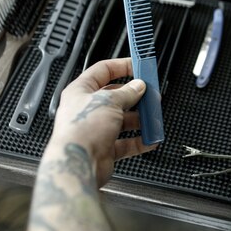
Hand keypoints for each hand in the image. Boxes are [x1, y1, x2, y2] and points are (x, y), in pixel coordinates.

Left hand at [49, 58, 157, 186]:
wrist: (77, 164)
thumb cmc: (81, 130)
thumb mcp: (109, 102)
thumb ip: (127, 93)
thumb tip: (138, 86)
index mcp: (81, 91)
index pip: (103, 71)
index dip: (122, 66)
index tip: (139, 66)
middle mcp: (88, 110)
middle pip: (117, 97)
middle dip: (136, 96)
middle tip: (151, 94)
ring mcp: (97, 129)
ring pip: (124, 120)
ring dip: (140, 119)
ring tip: (153, 118)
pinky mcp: (105, 148)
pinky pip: (127, 142)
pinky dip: (140, 141)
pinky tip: (150, 139)